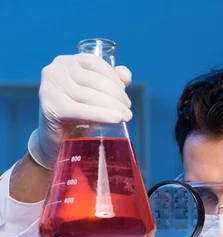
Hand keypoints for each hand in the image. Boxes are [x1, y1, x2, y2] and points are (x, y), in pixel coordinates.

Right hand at [28, 54, 132, 168]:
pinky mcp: (51, 108)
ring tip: (126, 116)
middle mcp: (54, 71)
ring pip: (88, 95)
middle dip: (116, 94)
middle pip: (93, 80)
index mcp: (65, 63)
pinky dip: (100, 114)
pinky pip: (80, 110)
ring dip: (112, 105)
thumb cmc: (77, 117)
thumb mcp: (94, 97)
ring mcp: (50, 89)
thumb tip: (126, 75)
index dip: (112, 76)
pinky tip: (116, 119)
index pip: (94, 63)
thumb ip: (110, 82)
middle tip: (128, 109)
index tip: (124, 91)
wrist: (56, 142)